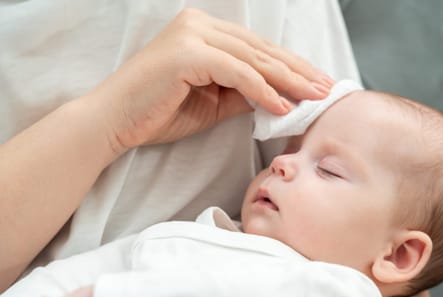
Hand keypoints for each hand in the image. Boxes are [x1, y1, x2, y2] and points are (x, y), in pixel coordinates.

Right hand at [91, 8, 332, 154]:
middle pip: (261, 50)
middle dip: (298, 71)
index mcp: (204, 32)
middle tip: (326, 88)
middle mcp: (200, 25)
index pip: (257, 49)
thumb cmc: (158, 112)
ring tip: (315, 97)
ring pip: (254, 58)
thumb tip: (277, 97)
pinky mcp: (187, 53)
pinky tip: (283, 106)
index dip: (290, 67)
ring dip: (288, 80)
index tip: (316, 83)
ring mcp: (193, 35)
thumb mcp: (211, 102)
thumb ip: (242, 93)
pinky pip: (237, 72)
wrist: (113, 122)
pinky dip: (262, 90)